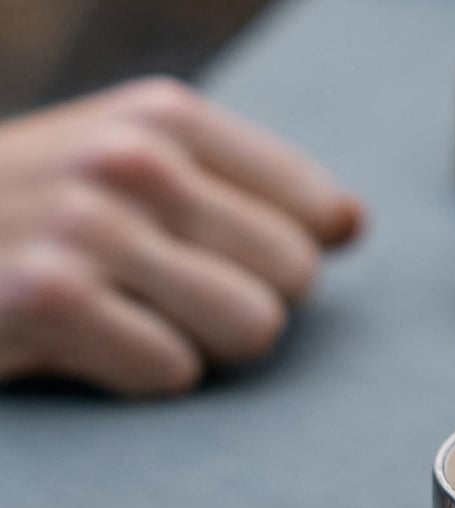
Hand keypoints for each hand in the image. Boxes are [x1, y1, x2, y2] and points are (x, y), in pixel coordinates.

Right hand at [0, 77, 363, 395]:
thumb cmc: (36, 207)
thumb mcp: (132, 160)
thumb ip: (244, 186)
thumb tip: (352, 223)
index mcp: (168, 118)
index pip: (316, 212)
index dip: (286, 257)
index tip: (230, 261)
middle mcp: (136, 159)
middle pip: (294, 278)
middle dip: (246, 303)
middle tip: (168, 295)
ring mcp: (92, 226)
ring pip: (251, 328)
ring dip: (200, 343)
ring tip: (133, 316)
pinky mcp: (52, 298)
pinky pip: (175, 373)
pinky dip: (137, 375)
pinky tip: (87, 343)